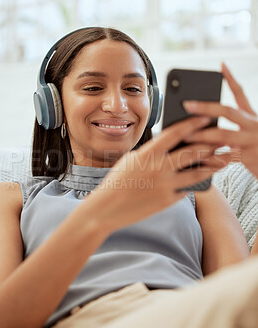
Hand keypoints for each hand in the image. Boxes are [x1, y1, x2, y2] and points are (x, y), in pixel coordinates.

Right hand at [88, 116, 226, 232]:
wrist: (106, 208)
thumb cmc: (116, 181)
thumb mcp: (132, 159)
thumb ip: (152, 151)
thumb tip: (171, 146)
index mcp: (147, 154)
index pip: (175, 133)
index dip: (193, 124)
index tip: (205, 118)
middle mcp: (158, 168)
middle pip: (191, 152)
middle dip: (210, 144)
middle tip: (221, 140)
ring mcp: (164, 186)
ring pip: (196, 173)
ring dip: (211, 165)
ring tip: (221, 161)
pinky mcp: (166, 201)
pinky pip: (187, 189)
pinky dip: (195, 183)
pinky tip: (202, 178)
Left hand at [183, 63, 257, 178]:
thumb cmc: (257, 150)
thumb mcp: (249, 133)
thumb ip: (233, 128)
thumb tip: (206, 126)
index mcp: (251, 117)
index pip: (240, 93)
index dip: (231, 79)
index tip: (221, 65)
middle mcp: (253, 124)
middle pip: (227, 111)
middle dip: (205, 107)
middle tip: (187, 104)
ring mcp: (252, 140)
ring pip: (224, 134)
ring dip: (202, 135)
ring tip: (187, 136)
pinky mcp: (249, 156)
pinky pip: (225, 157)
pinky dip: (211, 159)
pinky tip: (199, 160)